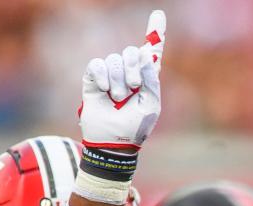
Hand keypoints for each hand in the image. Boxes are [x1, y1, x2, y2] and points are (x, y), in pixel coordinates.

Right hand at [79, 10, 165, 148]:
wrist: (114, 143)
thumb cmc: (135, 127)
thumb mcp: (151, 104)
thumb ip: (151, 79)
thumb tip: (144, 54)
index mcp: (145, 78)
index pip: (151, 51)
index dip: (156, 32)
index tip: (158, 14)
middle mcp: (128, 73)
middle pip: (132, 52)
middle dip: (133, 68)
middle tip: (132, 88)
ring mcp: (110, 75)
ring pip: (114, 60)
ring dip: (118, 81)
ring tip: (118, 99)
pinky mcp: (93, 79)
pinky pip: (97, 64)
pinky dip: (102, 76)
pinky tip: (105, 90)